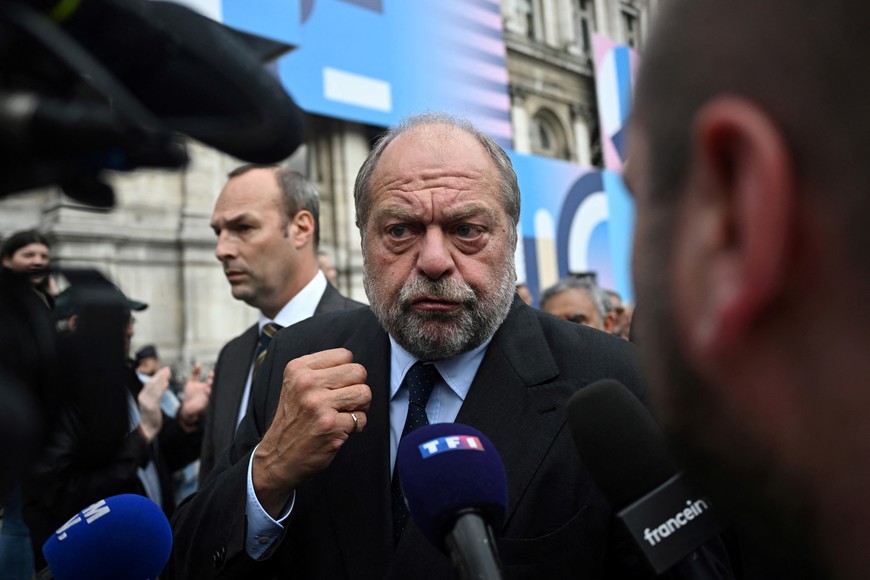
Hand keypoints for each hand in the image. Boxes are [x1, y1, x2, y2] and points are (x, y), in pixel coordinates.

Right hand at [138, 366, 170, 442]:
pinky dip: (161, 389)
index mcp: (143, 396)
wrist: (146, 429)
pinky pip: (157, 396)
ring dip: (161, 379)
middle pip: (151, 383)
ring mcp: (146, 402)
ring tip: (167, 373)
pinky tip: (166, 384)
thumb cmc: (150, 417)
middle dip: (160, 375)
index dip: (157, 376)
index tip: (164, 370)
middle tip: (167, 369)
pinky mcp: (151, 407)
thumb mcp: (152, 404)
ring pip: (154, 388)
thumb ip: (155, 395)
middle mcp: (143, 397)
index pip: (150, 383)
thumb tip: (161, 385)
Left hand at [178, 362, 212, 428]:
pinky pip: (210, 402)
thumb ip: (195, 373)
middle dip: (213, 383)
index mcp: (206, 386)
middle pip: (214, 386)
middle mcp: (208, 392)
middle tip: (211, 379)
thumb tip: (198, 364)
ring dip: (211, 390)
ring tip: (208, 387)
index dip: (212, 376)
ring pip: (213, 394)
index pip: (211, 379)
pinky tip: (207, 396)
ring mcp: (207, 399)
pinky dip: (209, 399)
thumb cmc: (190, 396)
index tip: (211, 373)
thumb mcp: (192, 382)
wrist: (186, 409)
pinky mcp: (205, 406)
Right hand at [252, 348, 370, 516]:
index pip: (345, 355)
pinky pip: (362, 419)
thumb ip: (321, 370)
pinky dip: (355, 427)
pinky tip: (338, 429)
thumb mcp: (296, 385)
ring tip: (343, 414)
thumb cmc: (294, 420)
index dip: (346, 373)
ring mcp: (318, 404)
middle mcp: (307, 383)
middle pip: (358, 372)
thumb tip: (354, 366)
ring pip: (364, 393)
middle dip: (357, 388)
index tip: (336, 386)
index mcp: (299, 368)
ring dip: (359, 407)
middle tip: (344, 401)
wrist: (278, 456)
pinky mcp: (330, 425)